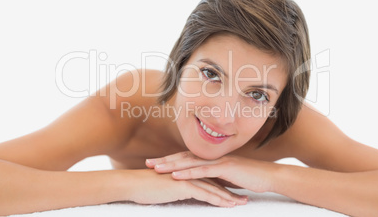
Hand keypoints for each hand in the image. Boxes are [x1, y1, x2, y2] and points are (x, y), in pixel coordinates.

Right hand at [124, 169, 247, 206]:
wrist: (133, 184)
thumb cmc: (145, 187)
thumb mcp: (165, 187)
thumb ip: (176, 188)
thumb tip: (183, 194)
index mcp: (187, 172)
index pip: (209, 180)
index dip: (223, 187)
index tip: (235, 193)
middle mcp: (190, 173)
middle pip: (215, 183)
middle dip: (231, 191)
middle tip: (245, 198)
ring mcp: (187, 178)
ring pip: (214, 188)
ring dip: (229, 197)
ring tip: (242, 203)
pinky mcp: (184, 185)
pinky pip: (205, 194)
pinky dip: (218, 200)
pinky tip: (228, 205)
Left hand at [146, 151, 277, 192]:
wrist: (267, 175)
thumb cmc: (248, 177)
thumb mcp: (226, 178)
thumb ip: (214, 177)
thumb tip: (202, 181)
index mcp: (210, 159)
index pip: (186, 158)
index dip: (170, 160)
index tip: (155, 163)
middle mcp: (212, 157)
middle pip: (183, 157)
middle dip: (165, 160)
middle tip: (147, 163)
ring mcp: (218, 161)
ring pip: (190, 162)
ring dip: (172, 165)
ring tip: (156, 168)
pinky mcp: (225, 168)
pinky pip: (203, 170)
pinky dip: (188, 173)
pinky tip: (176, 175)